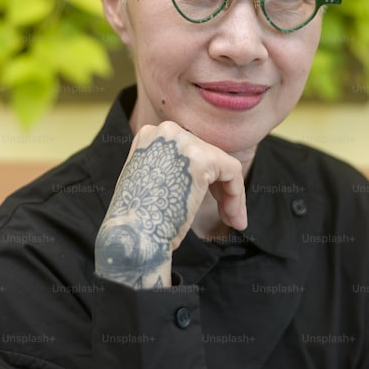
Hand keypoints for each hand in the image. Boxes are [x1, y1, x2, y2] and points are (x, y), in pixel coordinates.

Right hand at [94, 121, 246, 287]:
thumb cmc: (136, 221)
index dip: (201, 179)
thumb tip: (195, 177)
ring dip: (230, 195)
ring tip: (232, 221)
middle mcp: (165, 132)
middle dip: (218, 187)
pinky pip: (232, 172)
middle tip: (226, 215)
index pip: (188, 152)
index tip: (207, 201)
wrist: (131, 237)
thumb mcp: (146, 182)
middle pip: (206, 155)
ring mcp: (184, 142)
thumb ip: (168, 170)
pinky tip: (234, 218)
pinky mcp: (203, 158)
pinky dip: (236, 195)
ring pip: (222, 165)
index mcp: (149, 136)